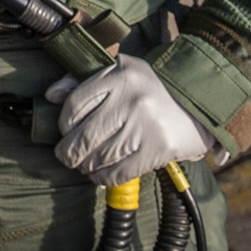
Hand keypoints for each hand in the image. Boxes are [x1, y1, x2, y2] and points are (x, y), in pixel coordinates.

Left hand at [45, 55, 215, 186]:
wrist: (200, 99)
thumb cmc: (151, 86)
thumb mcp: (119, 72)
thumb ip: (83, 81)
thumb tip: (51, 95)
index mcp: (118, 75)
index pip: (75, 105)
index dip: (65, 124)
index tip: (66, 132)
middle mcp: (131, 99)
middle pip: (85, 135)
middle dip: (70, 152)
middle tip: (67, 156)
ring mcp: (146, 125)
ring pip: (101, 156)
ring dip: (86, 166)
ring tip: (84, 166)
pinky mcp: (159, 148)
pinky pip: (121, 171)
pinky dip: (105, 178)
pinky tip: (100, 175)